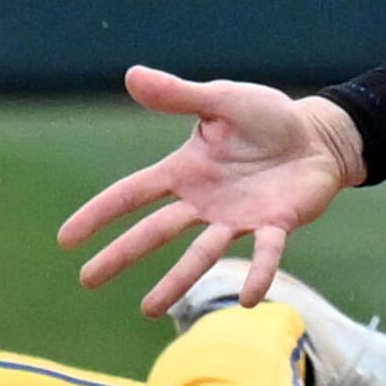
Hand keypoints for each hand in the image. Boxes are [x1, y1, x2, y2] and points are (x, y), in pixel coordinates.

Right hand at [58, 68, 364, 314]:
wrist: (318, 135)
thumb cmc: (268, 117)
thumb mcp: (221, 100)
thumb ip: (180, 96)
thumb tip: (132, 75)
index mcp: (185, 171)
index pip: (132, 194)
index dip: (99, 214)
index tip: (66, 239)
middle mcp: (204, 201)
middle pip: (154, 232)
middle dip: (121, 256)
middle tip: (87, 281)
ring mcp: (238, 217)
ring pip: (201, 254)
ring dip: (176, 281)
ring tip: (149, 310)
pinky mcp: (276, 225)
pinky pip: (264, 253)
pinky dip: (257, 274)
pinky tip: (247, 299)